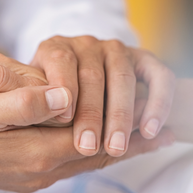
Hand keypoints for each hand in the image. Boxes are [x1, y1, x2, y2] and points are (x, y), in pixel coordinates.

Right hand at [0, 87, 174, 191]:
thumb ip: (25, 102)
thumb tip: (65, 96)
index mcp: (36, 151)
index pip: (96, 142)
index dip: (129, 132)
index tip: (162, 125)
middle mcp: (42, 169)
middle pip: (98, 157)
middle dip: (133, 146)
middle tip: (166, 135)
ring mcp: (35, 176)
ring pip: (86, 164)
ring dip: (116, 152)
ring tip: (145, 143)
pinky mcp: (27, 175)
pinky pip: (71, 166)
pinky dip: (93, 156)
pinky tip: (100, 150)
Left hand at [30, 36, 175, 156]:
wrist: (81, 83)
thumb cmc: (51, 99)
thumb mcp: (36, 97)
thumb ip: (36, 105)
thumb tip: (33, 121)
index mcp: (56, 48)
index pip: (60, 61)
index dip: (64, 89)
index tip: (64, 120)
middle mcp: (87, 44)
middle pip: (92, 75)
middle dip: (91, 114)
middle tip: (87, 147)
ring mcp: (117, 50)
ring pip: (123, 77)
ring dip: (121, 115)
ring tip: (116, 148)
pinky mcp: (144, 59)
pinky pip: (158, 76)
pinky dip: (158, 103)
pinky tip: (149, 131)